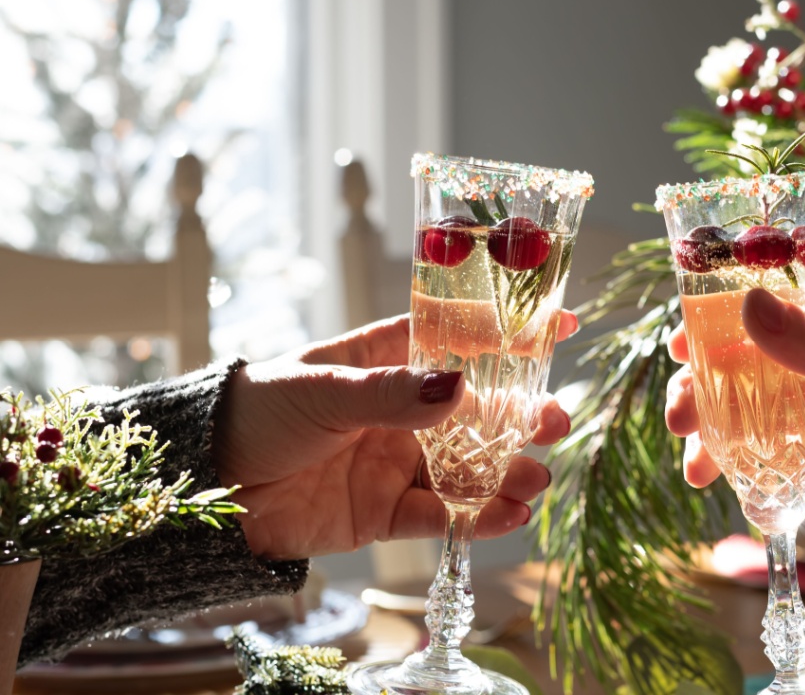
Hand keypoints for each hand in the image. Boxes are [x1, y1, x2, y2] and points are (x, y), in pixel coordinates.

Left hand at [212, 312, 577, 560]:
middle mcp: (400, 410)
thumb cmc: (257, 412)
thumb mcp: (323, 390)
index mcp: (384, 360)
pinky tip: (508, 515)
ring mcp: (395, 461)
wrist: (207, 486)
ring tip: (538, 480)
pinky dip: (476, 517)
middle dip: (521, 417)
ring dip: (507, 473)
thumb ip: (390, 394)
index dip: (508, 331)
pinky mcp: (384, 512)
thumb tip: (458, 389)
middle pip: (476, 411)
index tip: (561, 324)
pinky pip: (441, 515)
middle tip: (555, 422)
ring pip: (468, 467)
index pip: (457, 338)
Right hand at [665, 290, 804, 585]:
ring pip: (754, 416)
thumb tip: (744, 304)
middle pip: (751, 364)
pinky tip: (722, 489)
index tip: (677, 341)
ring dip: (716, 434)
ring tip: (692, 467)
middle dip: (706, 387)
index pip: (775, 304)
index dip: (720, 317)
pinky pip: (773, 463)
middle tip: (676, 416)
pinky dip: (742, 473)